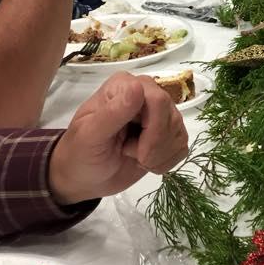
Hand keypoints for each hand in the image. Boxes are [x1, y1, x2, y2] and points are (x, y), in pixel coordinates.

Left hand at [48, 72, 188, 204]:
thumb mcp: (90, 136)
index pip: (158, 99)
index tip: (135, 153)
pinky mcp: (167, 132)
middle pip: (171, 116)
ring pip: (179, 131)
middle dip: (156, 146)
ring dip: (160, 156)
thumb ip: (113, 113)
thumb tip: (137, 87)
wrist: (83, 178)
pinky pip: (182, 145)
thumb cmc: (81, 154)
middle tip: (135, 158)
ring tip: (136, 159)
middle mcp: (145, 93)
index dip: (154, 130)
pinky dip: (166, 161)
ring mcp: (159, 113)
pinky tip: (148, 163)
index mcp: (125, 86)